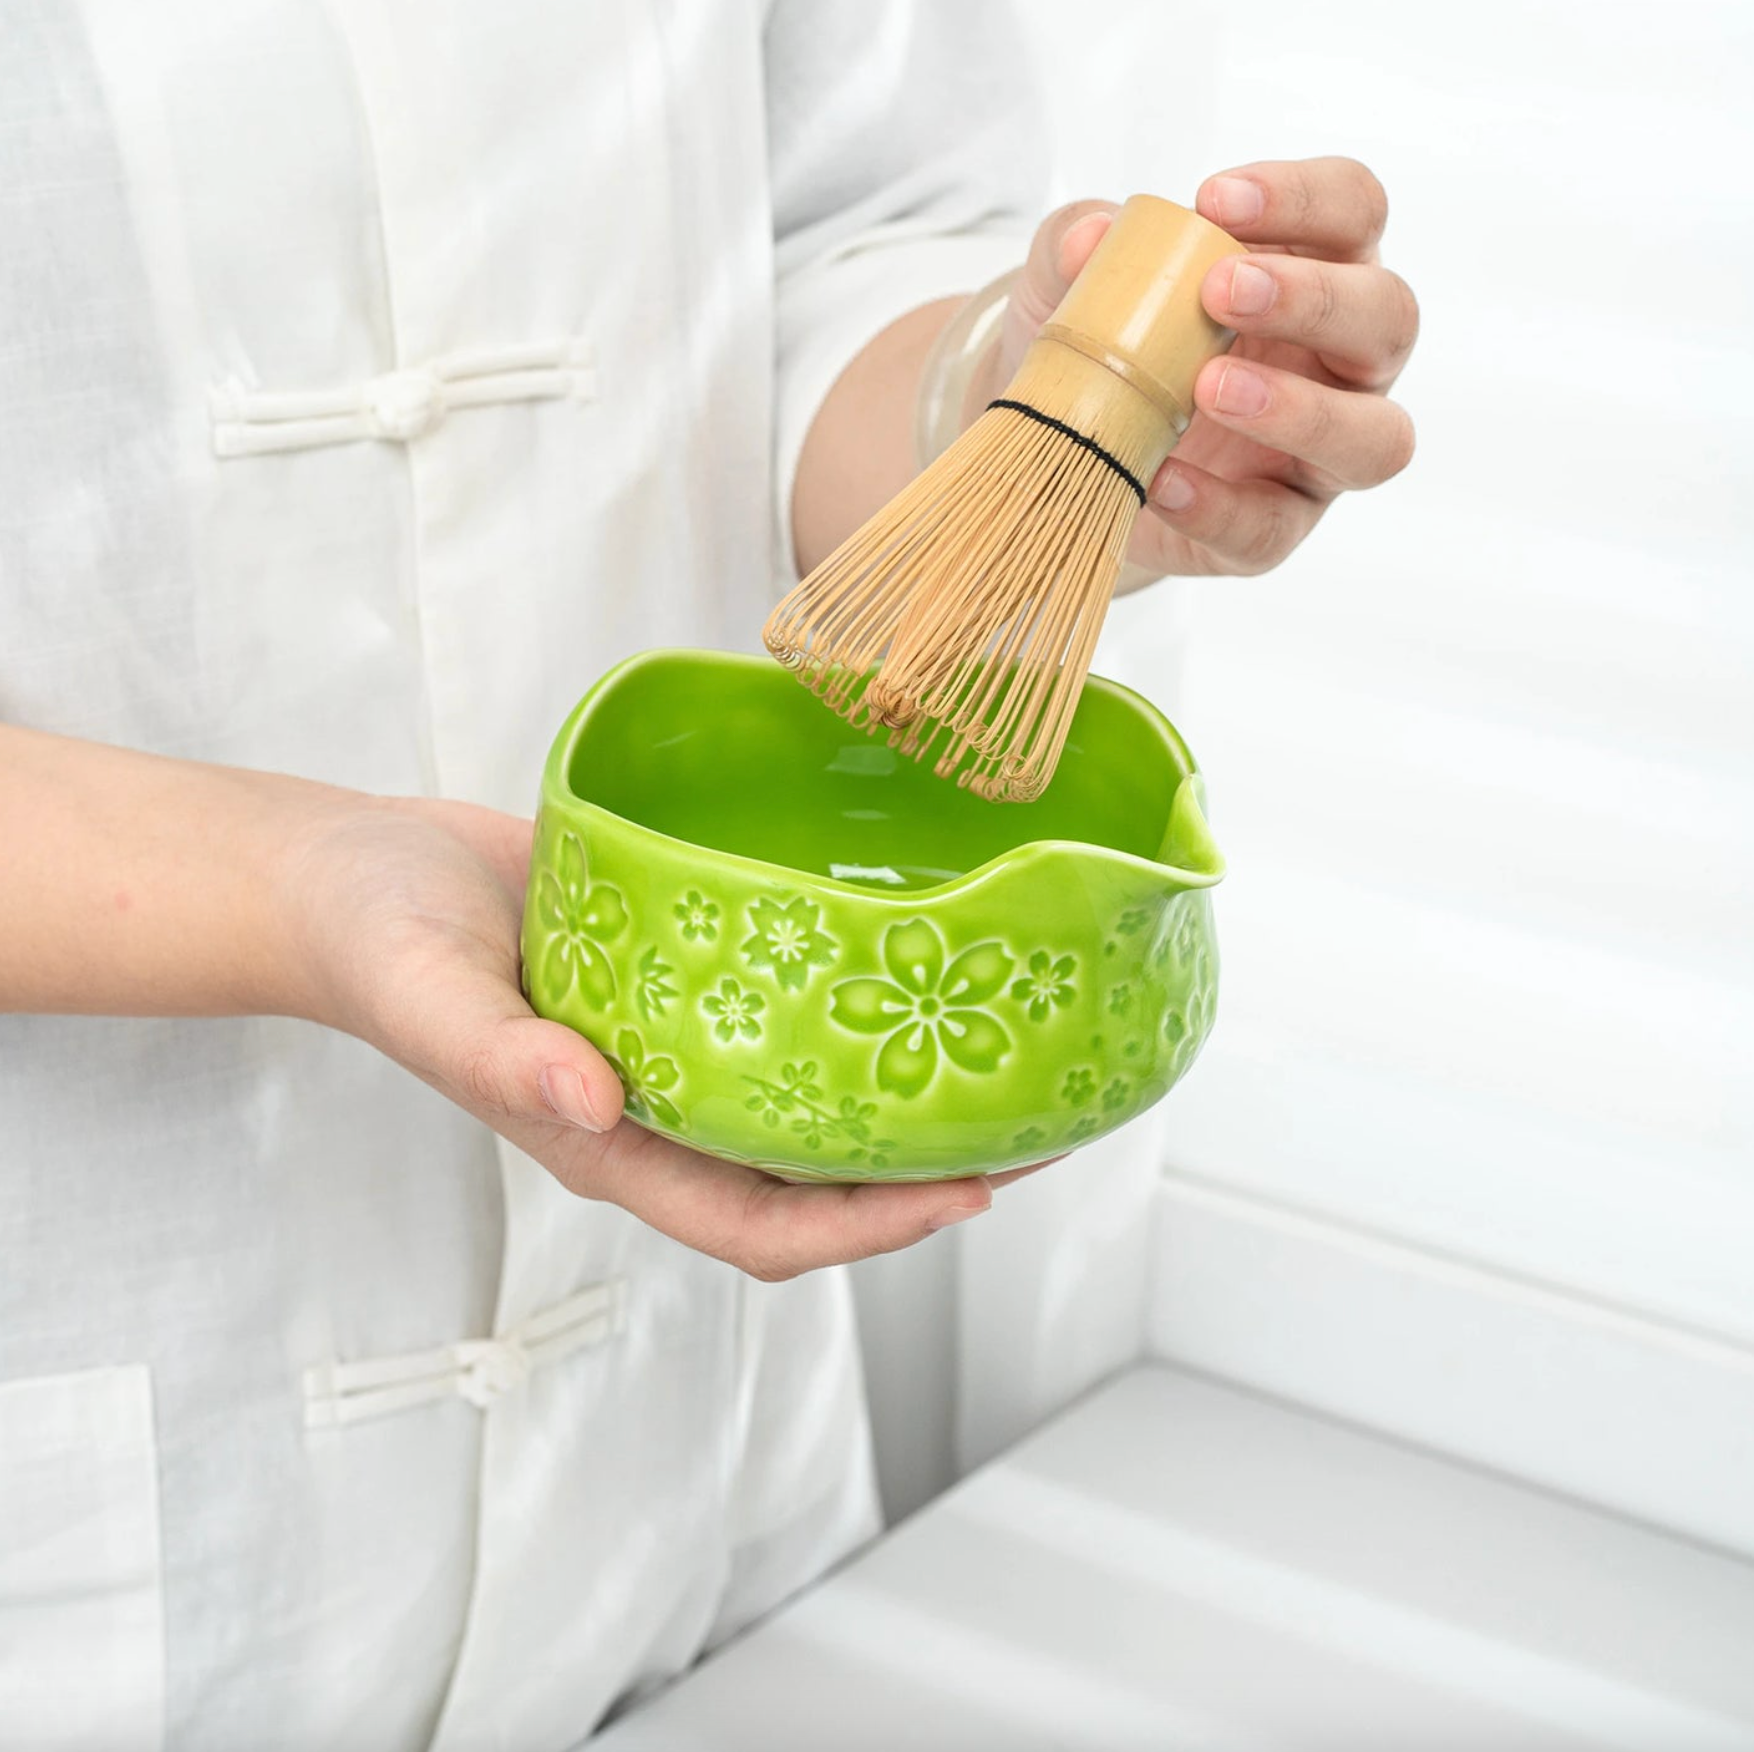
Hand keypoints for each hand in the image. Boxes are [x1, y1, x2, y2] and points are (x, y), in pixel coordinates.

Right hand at [288, 796, 1022, 1279]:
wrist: (359, 874)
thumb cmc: (378, 944)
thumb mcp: (430, 995)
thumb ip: (502, 1055)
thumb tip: (594, 1106)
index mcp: (610, 1146)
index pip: (758, 1226)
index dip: (867, 1227)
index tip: (968, 1193)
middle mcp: (659, 1112)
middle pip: (812, 1178)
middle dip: (925, 1170)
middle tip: (1034, 1123)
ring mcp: (675, 1051)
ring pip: (810, 1103)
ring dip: (903, 1097)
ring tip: (1003, 1055)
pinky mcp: (682, 983)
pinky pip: (783, 1018)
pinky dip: (849, 1013)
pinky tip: (908, 970)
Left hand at [996, 157, 1417, 577]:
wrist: (1062, 450)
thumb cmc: (1105, 347)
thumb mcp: (1071, 285)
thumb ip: (1075, 248)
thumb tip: (1088, 238)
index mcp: (1316, 273)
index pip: (1354, 211)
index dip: (1304, 197)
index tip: (1214, 199)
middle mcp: (1342, 362)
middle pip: (1389, 316)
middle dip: (1314, 298)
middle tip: (1221, 293)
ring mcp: (1321, 454)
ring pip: (1375, 436)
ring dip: (1302, 410)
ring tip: (1210, 388)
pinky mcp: (1275, 528)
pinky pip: (1271, 526)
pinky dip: (1217, 506)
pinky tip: (1161, 480)